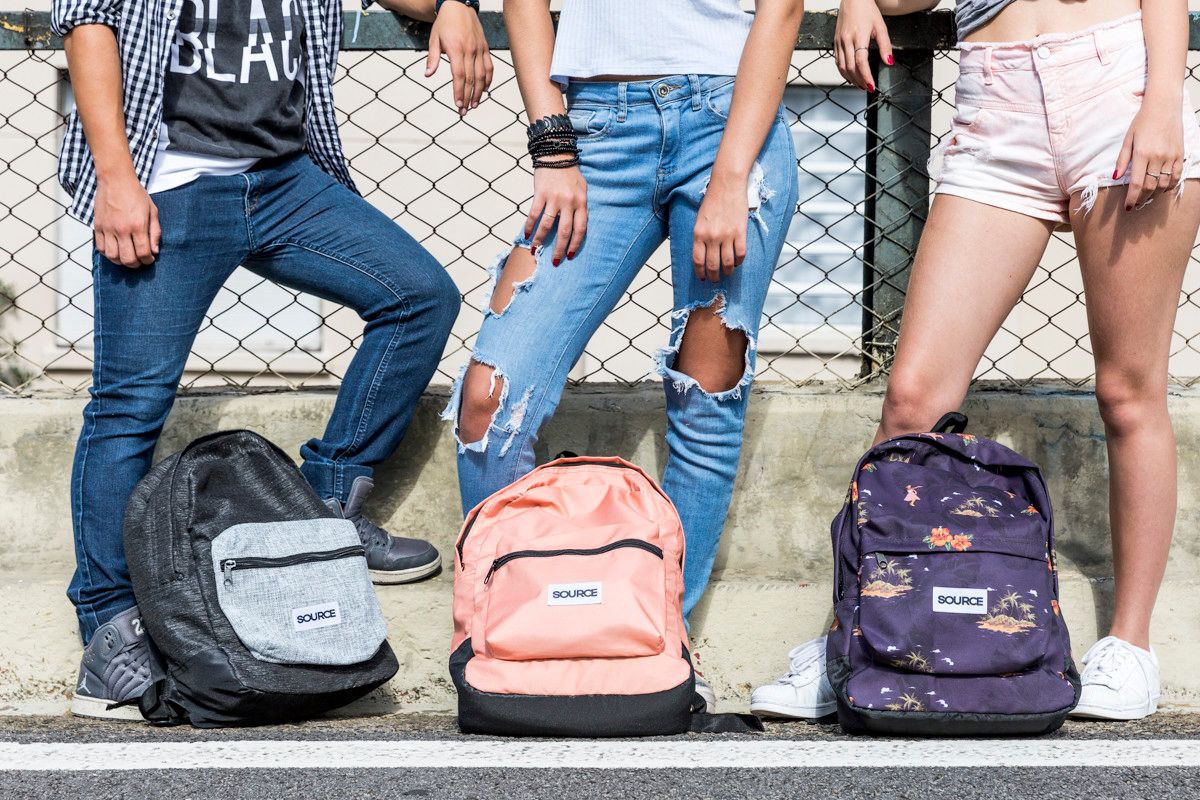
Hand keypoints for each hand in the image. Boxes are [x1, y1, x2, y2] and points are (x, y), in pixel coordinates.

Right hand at [93, 173, 159, 268]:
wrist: (116, 180)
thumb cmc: (136, 194)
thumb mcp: (153, 211)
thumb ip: (155, 232)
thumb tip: (154, 251)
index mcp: (138, 225)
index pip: (143, 253)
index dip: (148, 260)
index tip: (150, 259)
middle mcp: (122, 229)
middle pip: (127, 259)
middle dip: (136, 264)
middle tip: (140, 261)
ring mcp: (108, 228)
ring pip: (113, 256)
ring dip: (121, 262)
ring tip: (127, 258)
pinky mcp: (97, 226)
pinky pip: (101, 247)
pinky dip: (108, 254)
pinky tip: (116, 251)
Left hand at [427, 1, 492, 115]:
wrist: (459, 6)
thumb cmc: (445, 23)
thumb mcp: (434, 39)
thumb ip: (432, 58)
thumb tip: (428, 75)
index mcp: (456, 49)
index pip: (459, 76)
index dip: (459, 92)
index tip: (457, 104)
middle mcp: (470, 50)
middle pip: (471, 79)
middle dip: (468, 97)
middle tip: (464, 111)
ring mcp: (479, 49)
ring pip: (482, 75)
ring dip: (479, 92)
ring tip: (474, 105)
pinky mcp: (485, 48)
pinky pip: (489, 67)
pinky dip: (488, 80)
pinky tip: (484, 90)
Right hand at [525, 161, 586, 264]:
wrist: (557, 154)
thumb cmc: (570, 173)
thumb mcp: (582, 189)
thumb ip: (580, 207)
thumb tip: (576, 226)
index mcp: (581, 203)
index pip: (580, 229)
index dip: (575, 244)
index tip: (570, 256)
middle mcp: (569, 203)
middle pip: (565, 232)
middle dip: (560, 249)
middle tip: (555, 262)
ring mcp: (554, 199)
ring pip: (547, 226)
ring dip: (540, 241)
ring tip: (535, 252)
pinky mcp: (540, 194)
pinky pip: (534, 214)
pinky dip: (529, 226)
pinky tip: (526, 235)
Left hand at [692, 172, 747, 282]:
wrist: (727, 184)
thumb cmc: (712, 200)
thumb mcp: (699, 219)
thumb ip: (700, 236)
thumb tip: (703, 253)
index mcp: (699, 234)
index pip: (698, 260)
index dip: (700, 272)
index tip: (702, 278)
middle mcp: (711, 237)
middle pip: (712, 265)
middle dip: (713, 276)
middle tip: (715, 280)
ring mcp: (727, 235)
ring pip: (727, 262)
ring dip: (728, 271)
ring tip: (728, 273)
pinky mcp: (740, 232)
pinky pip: (740, 253)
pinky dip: (739, 261)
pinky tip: (738, 262)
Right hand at [835, 0, 892, 91]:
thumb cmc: (866, 10)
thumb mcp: (880, 26)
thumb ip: (885, 45)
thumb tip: (888, 61)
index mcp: (859, 36)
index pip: (861, 62)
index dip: (866, 76)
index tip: (871, 86)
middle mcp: (847, 40)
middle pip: (851, 68)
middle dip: (859, 81)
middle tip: (867, 88)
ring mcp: (839, 42)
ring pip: (842, 67)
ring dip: (851, 78)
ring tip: (860, 85)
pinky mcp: (835, 42)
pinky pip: (837, 61)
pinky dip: (843, 71)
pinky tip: (849, 76)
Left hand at [1117, 96, 1185, 209]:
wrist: (1164, 106)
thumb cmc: (1142, 121)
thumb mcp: (1127, 139)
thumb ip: (1122, 160)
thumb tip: (1115, 178)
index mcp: (1142, 154)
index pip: (1137, 184)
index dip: (1132, 198)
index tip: (1128, 207)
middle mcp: (1158, 157)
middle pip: (1151, 187)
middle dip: (1142, 199)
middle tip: (1136, 204)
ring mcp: (1171, 156)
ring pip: (1164, 183)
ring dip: (1155, 194)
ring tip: (1147, 197)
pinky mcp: (1180, 154)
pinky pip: (1177, 175)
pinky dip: (1170, 185)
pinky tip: (1163, 188)